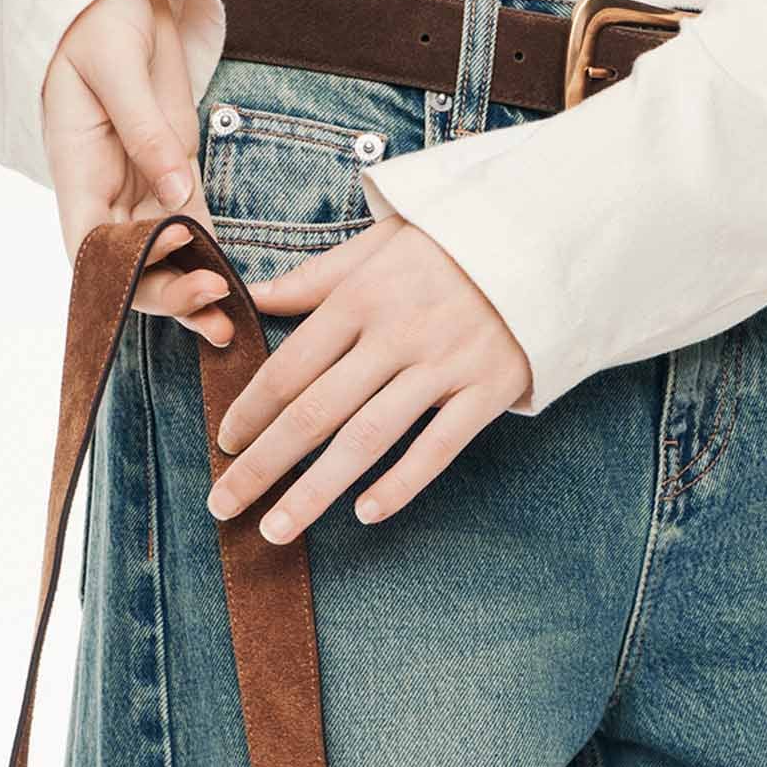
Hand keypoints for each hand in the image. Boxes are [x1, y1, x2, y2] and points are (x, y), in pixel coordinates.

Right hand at [40, 0, 238, 348]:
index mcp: (76, 166)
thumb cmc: (99, 21)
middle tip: (214, 306)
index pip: (87, 243)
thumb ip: (145, 129)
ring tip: (229, 322)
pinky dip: (209, 253)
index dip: (123, 269)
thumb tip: (174, 191)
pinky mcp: (172, 165)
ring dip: (190, 288)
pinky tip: (232, 283)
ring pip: (161, 252)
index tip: (172, 262)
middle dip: (165, 292)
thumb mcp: (117, 67)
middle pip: (127, 261)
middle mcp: (104, 187)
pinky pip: (189, 220)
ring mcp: (139, 180)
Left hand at [203, 207, 533, 545]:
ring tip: (277, 530)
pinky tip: (365, 513)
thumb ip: (315, 278)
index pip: (291, 364)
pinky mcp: (486, 389)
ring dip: (316, 490)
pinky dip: (401, 483)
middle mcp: (397, 333)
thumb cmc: (450, 242)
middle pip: (316, 410)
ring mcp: (443, 365)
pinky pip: (438, 448)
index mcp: (362, 296)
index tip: (223, 444)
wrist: (542, 236)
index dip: (251, 409)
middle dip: (264, 464)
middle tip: (225, 504)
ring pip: (367, 438)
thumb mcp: (378, 243)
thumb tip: (252, 296)